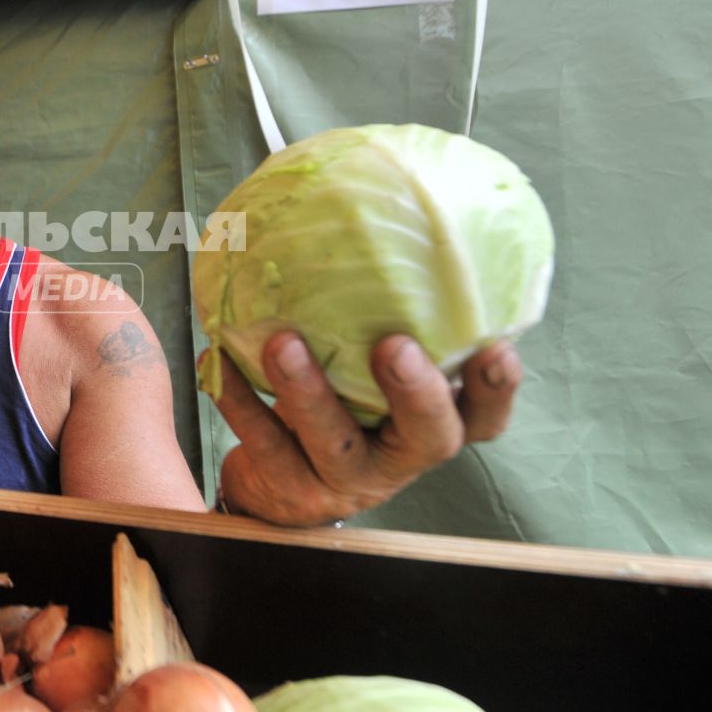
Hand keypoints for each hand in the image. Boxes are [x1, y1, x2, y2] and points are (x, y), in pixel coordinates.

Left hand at [205, 332, 521, 526]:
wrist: (285, 488)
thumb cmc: (345, 407)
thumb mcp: (377, 375)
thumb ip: (392, 324)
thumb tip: (388, 221)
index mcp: (431, 426)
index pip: (483, 417)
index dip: (495, 389)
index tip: (496, 347)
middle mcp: (399, 459)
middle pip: (428, 438)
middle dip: (415, 393)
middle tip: (394, 346)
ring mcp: (347, 481)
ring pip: (335, 443)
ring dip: (309, 392)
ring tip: (282, 343)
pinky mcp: (292, 490)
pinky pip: (263, 441)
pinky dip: (240, 399)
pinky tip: (215, 357)